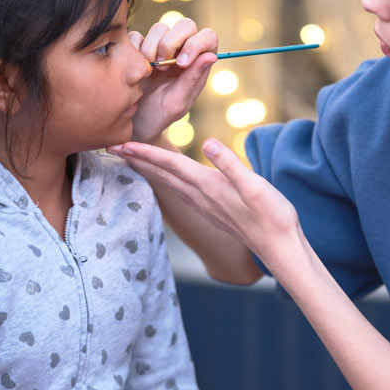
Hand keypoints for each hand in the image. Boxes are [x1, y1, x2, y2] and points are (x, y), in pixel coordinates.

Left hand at [107, 139, 301, 264]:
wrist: (279, 248)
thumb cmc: (272, 216)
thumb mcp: (255, 185)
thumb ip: (230, 164)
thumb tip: (208, 143)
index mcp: (207, 186)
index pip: (168, 164)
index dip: (143, 152)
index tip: (119, 142)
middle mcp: (200, 196)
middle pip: (160, 174)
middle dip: (135, 159)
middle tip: (110, 146)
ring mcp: (204, 205)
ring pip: (167, 183)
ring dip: (146, 169)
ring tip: (129, 158)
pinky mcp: (211, 210)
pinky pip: (178, 192)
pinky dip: (163, 181)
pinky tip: (163, 180)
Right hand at [129, 19, 216, 142]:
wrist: (133, 122)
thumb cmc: (160, 115)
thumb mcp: (178, 101)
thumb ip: (193, 78)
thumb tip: (211, 57)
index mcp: (198, 63)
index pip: (208, 37)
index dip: (197, 44)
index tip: (182, 64)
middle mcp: (182, 50)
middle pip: (186, 25)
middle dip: (172, 42)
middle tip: (162, 67)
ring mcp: (160, 46)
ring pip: (160, 28)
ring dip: (151, 48)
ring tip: (148, 72)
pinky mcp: (139, 47)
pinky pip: (136, 35)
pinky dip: (135, 50)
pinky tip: (136, 69)